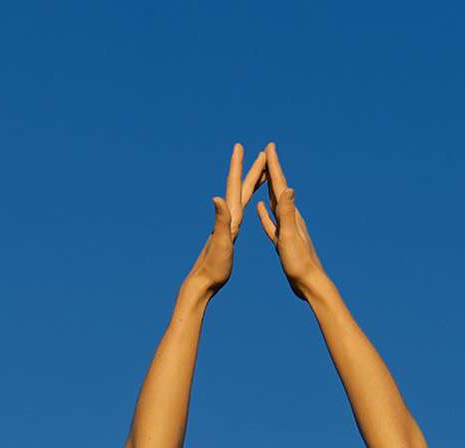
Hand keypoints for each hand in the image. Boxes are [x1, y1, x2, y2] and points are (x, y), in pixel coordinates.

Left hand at [189, 142, 266, 294]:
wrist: (203, 283)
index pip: (234, 186)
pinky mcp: (229, 235)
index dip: (238, 166)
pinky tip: (247, 203)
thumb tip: (217, 198)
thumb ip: (221, 219)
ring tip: (260, 174)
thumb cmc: (214, 267)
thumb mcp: (221, 242)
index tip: (240, 147)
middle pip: (241, 189)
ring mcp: (228, 226)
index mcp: (229, 217)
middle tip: (260, 153)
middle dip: (251, 170)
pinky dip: (246, 203)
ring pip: (242, 199)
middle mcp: (228, 218)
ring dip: (251, 184)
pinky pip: (241, 212)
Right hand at [255, 142, 324, 298]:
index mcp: (291, 216)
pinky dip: (266, 213)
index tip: (270, 147)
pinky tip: (262, 208)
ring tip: (265, 176)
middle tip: (267, 153)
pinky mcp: (284, 242)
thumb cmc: (299, 263)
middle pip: (278, 190)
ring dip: (269, 189)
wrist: (308, 284)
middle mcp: (291, 219)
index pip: (280, 186)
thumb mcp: (290, 236)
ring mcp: (288, 230)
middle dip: (273, 171)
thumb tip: (289, 188)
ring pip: (275, 204)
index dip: (275, 166)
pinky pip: (272, 223)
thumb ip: (288, 213)